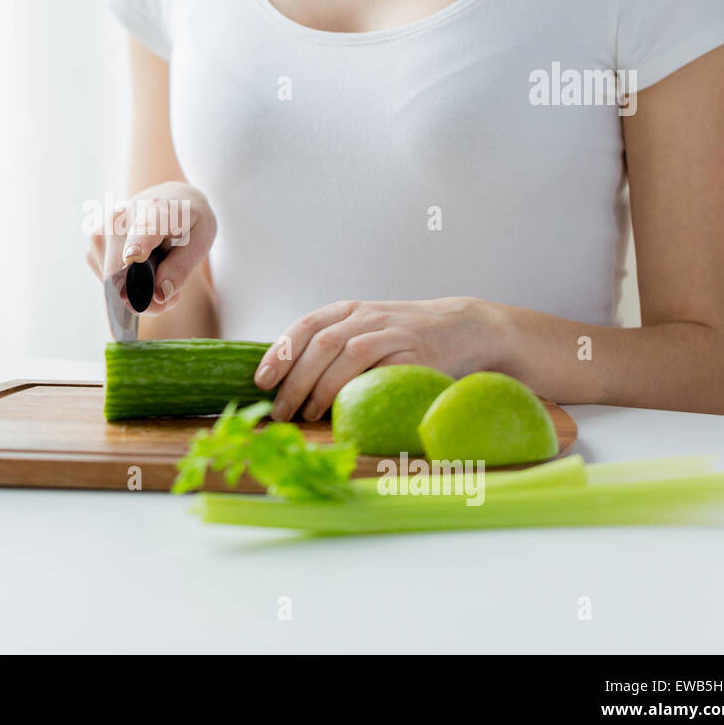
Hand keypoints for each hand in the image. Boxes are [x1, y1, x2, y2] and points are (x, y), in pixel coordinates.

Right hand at [85, 181, 215, 315]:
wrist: (171, 198)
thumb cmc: (188, 220)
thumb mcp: (200, 242)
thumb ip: (181, 269)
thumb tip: (159, 295)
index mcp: (155, 211)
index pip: (143, 229)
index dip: (138, 245)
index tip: (134, 256)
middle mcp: (121, 218)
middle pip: (121, 273)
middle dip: (145, 298)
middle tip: (172, 297)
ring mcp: (102, 230)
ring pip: (112, 283)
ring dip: (137, 293)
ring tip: (161, 277)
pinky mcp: (95, 244)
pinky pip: (107, 281)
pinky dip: (125, 285)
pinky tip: (142, 271)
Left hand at [253, 298, 502, 421]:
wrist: (463, 328)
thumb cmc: (402, 339)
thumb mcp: (364, 331)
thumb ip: (332, 348)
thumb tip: (286, 382)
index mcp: (348, 310)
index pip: (305, 325)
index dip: (280, 352)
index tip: (261, 380)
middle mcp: (366, 317)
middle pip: (320, 343)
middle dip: (294, 379)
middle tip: (280, 410)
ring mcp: (391, 333)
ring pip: (346, 353)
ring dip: (320, 387)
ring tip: (306, 414)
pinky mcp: (415, 353)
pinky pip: (380, 369)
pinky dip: (356, 387)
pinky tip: (343, 407)